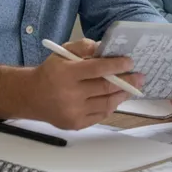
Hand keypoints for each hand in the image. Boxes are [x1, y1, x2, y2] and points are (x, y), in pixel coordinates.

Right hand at [26, 39, 142, 129]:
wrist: (31, 96)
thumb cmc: (51, 71)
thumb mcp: (62, 52)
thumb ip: (83, 47)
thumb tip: (104, 47)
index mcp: (66, 74)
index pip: (98, 69)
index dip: (117, 66)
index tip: (130, 62)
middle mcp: (69, 94)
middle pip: (105, 88)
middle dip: (127, 81)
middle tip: (140, 77)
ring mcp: (73, 112)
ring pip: (106, 104)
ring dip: (122, 95)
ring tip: (132, 88)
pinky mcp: (76, 124)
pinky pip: (100, 115)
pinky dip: (111, 106)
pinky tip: (116, 98)